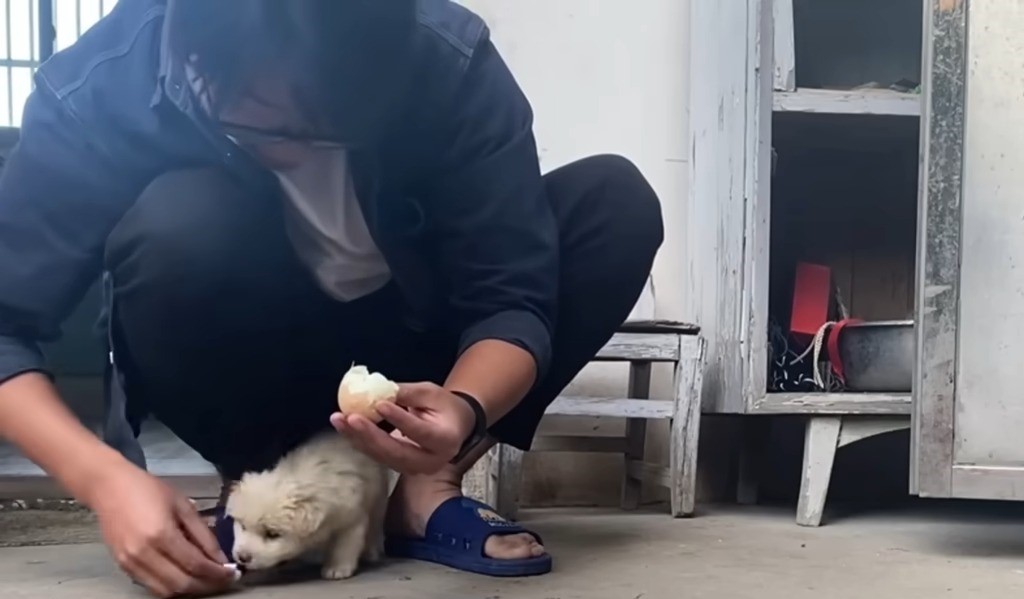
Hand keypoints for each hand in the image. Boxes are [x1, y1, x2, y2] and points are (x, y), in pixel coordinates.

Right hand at [90, 463, 234, 597]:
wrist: (109, 487)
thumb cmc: (149, 490)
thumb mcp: (183, 505)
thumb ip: (203, 534)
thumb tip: (220, 558)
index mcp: (161, 534)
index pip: (195, 564)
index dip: (217, 572)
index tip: (233, 573)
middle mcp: (144, 554)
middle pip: (181, 583)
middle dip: (207, 585)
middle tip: (223, 579)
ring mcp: (130, 563)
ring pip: (165, 591)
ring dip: (190, 590)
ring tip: (206, 580)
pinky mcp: (122, 567)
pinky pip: (151, 586)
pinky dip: (171, 586)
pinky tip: (184, 576)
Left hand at [330, 382, 476, 474]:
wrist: (452, 427)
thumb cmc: (443, 406)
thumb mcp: (431, 393)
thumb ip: (408, 393)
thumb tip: (379, 390)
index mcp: (445, 440)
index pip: (420, 432)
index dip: (399, 419)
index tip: (379, 405)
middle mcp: (430, 461)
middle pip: (396, 451)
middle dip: (370, 435)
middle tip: (349, 417)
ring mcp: (414, 468)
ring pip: (383, 456)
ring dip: (358, 438)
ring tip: (339, 419)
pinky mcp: (399, 467)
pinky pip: (377, 455)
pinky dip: (359, 441)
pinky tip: (345, 426)